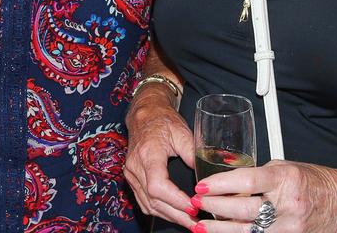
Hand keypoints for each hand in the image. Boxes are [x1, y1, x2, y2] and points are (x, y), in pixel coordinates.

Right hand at [124, 91, 197, 227]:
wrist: (144, 114)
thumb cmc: (163, 120)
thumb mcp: (182, 132)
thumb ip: (193, 154)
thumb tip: (206, 177)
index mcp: (148, 153)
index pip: (158, 186)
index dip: (175, 200)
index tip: (193, 206)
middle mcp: (135, 166)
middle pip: (153, 200)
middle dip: (176, 215)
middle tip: (196, 223)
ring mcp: (131, 173)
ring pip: (148, 204)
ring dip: (169, 216)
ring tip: (189, 222)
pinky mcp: (131, 178)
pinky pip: (143, 201)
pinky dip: (159, 211)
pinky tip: (174, 214)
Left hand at [192, 160, 336, 232]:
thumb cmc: (317, 182)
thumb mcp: (288, 168)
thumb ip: (260, 175)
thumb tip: (232, 181)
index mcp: (285, 179)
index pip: (246, 182)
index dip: (220, 185)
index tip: (202, 186)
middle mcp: (287, 204)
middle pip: (242, 210)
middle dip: (214, 208)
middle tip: (196, 203)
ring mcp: (290, 227)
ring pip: (247, 231)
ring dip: (220, 229)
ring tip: (201, 225)